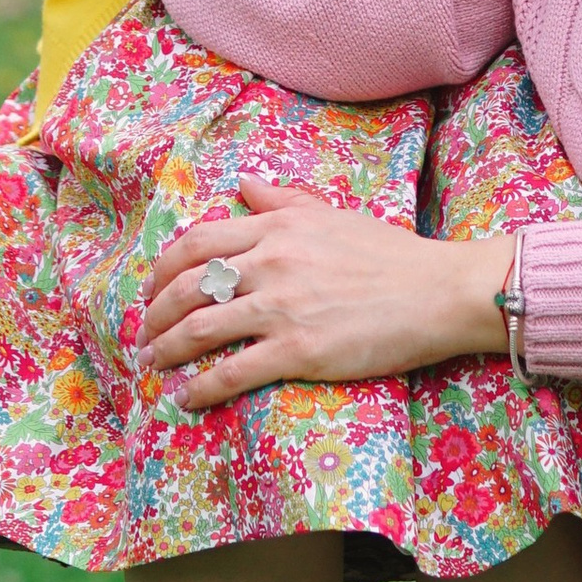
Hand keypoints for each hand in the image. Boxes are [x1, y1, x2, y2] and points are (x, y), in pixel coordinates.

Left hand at [137, 176, 509, 406]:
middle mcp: (270, 262)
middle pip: (187, 286)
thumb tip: (243, 182)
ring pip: (198, 329)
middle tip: (143, 334)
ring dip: (165, 350)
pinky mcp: (297, 351)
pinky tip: (185, 399)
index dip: (163, 269)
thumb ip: (281, 198)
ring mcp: (281, 307)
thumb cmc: (391, 254)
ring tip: (153, 365)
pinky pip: (231, 372)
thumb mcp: (331, 213)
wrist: (438, 292)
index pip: (198, 242)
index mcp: (277, 225)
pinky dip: (199, 388)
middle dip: (154, 313)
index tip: (153, 289)